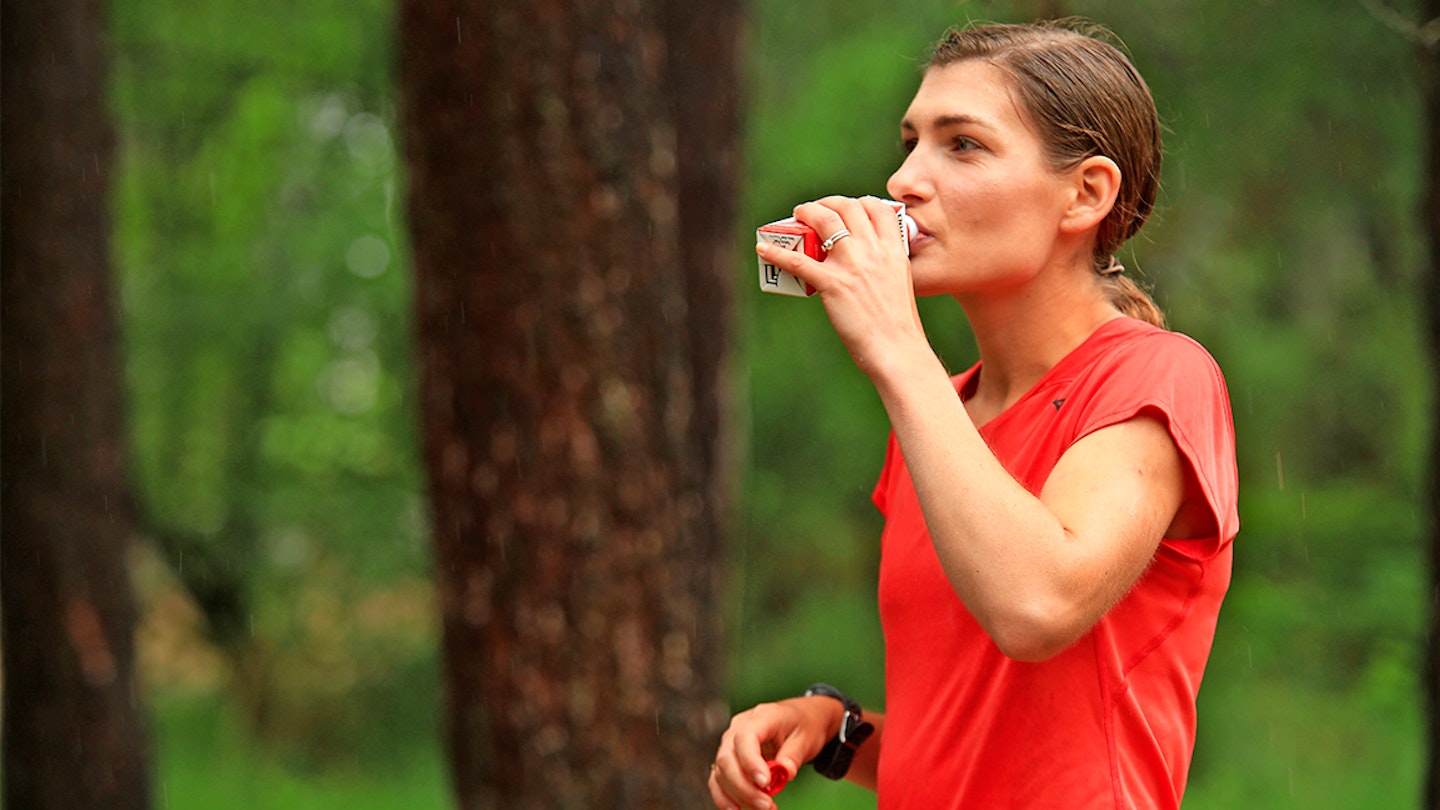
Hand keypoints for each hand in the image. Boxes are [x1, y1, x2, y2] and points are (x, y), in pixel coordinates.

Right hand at [706, 696, 841, 809]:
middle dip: (745, 787)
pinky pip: (718, 778)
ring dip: (738, 795)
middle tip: (767, 805)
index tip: (765, 783)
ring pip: (721, 772)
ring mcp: (730, 742)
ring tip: (763, 808)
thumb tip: (784, 773)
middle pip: (728, 758)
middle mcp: (738, 727)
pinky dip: (725, 796)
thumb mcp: (807, 737)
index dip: (750, 762)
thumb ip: (793, 755)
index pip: (745, 738)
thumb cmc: (803, 724)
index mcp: (761, 716)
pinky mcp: (729, 757)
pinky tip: (737, 809)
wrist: (800, 719)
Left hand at [755, 195, 927, 374]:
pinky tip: (762, 248)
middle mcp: (872, 250)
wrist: (896, 348)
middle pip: (846, 207)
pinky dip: (776, 252)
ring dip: (805, 213)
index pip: (875, 207)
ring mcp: (851, 264)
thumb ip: (885, 265)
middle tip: (814, 211)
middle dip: (826, 203)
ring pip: (823, 220)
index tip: (845, 207)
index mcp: (892, 249)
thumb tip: (866, 265)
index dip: (856, 202)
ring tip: (796, 217)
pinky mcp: (832, 284)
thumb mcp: (900, 281)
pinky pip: (797, 261)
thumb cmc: (899, 324)